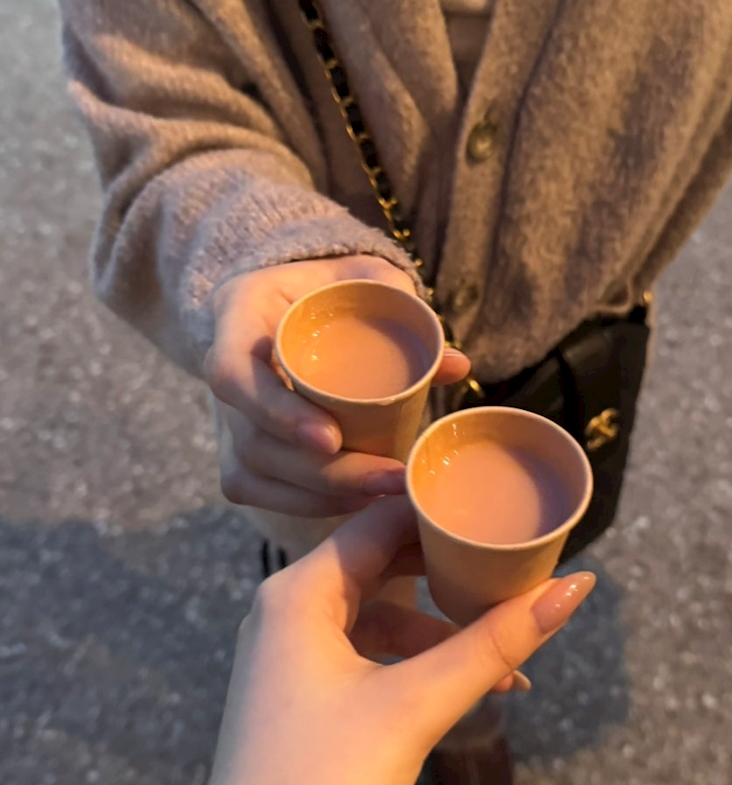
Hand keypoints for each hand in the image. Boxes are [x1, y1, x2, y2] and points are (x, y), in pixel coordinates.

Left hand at [191, 498, 595, 784]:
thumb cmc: (328, 781)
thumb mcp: (416, 706)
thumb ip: (494, 642)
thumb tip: (576, 586)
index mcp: (298, 591)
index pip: (380, 520)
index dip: (443, 512)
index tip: (503, 508)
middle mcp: (286, 607)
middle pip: (380, 560)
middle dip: (449, 569)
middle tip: (514, 566)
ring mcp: (289, 651)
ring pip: (378, 610)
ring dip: (440, 624)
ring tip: (507, 646)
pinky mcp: (300, 691)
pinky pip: (367, 649)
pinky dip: (416, 658)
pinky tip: (468, 683)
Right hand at [204, 257, 469, 516]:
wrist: (300, 301)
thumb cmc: (336, 286)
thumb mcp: (368, 281)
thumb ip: (405, 310)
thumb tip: (456, 366)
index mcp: (238, 312)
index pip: (231, 372)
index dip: (276, 412)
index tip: (331, 437)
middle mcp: (223, 366)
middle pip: (253, 438)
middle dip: (321, 471)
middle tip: (387, 478)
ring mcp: (225, 413)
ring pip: (253, 472)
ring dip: (319, 494)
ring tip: (381, 493)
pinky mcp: (237, 447)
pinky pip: (257, 489)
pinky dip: (305, 503)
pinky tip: (354, 502)